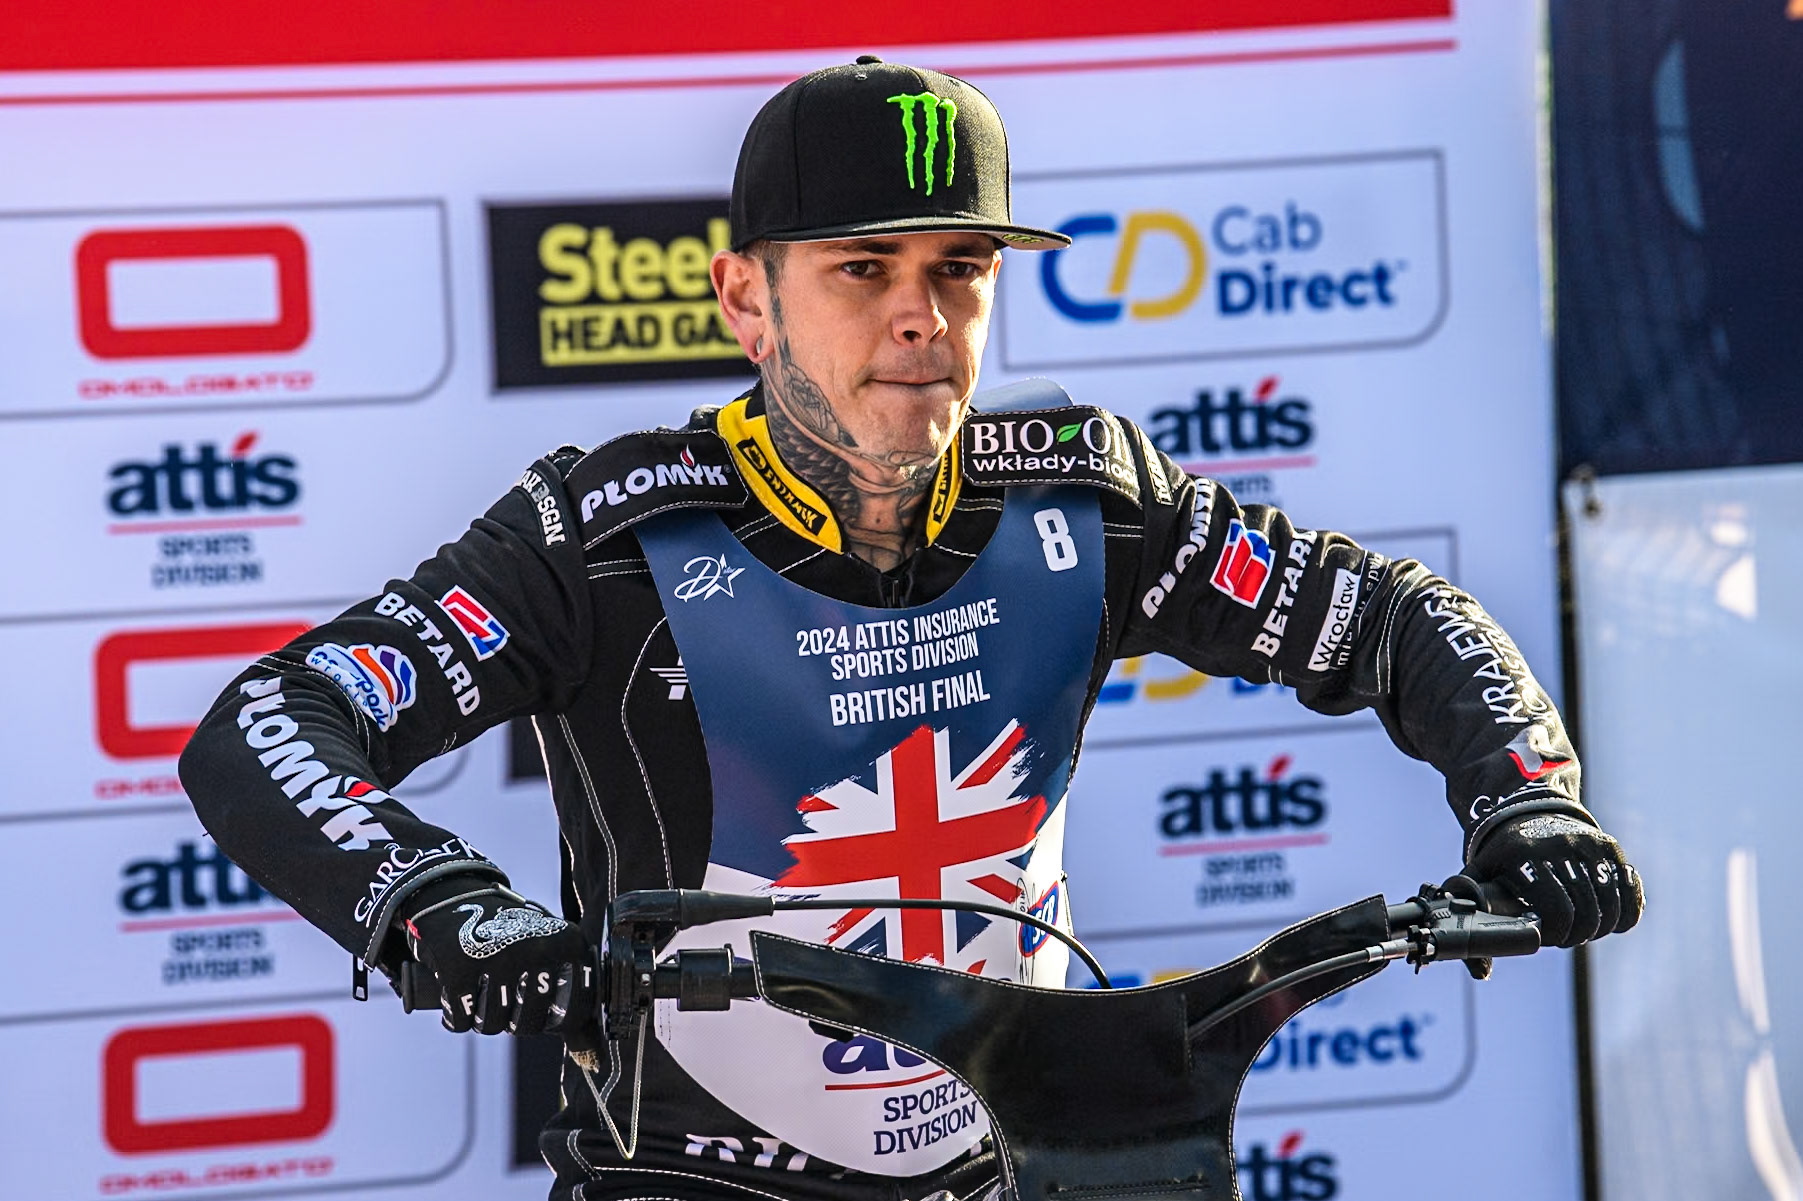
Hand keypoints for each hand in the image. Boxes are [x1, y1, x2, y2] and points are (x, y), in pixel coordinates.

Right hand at [402, 884, 598, 1041]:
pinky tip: (458, 994)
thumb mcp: (549, 953)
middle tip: (504, 995)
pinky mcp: (458, 968)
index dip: (550, 1021)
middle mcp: (537, 949)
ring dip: (483, 1017)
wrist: (457, 899)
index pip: (570, 1015)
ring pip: (493, 1026)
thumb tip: (590, 1053)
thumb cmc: (511, 936)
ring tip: (482, 989)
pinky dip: (455, 1016)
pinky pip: (461, 1021)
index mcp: (568, 944)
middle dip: (513, 1020)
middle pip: (529, 1025)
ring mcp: (498, 957)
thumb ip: (570, 998)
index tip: (538, 1006)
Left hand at [1467, 813, 1643, 947]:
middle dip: (1578, 935)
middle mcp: (1559, 847)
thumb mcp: (1478, 878)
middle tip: (1567, 936)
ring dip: (1602, 927)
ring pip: (1612, 905)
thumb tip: (1481, 972)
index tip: (1546, 937)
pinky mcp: (1609, 846)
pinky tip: (1611, 918)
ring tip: (1585, 928)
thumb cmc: (1500, 858)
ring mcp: (1588, 845)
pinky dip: (1627, 910)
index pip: (1557, 911)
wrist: (1525, 810)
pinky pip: (1631, 890)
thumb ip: (1474, 923)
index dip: (1556, 935)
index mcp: (1523, 857)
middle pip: (1587, 913)